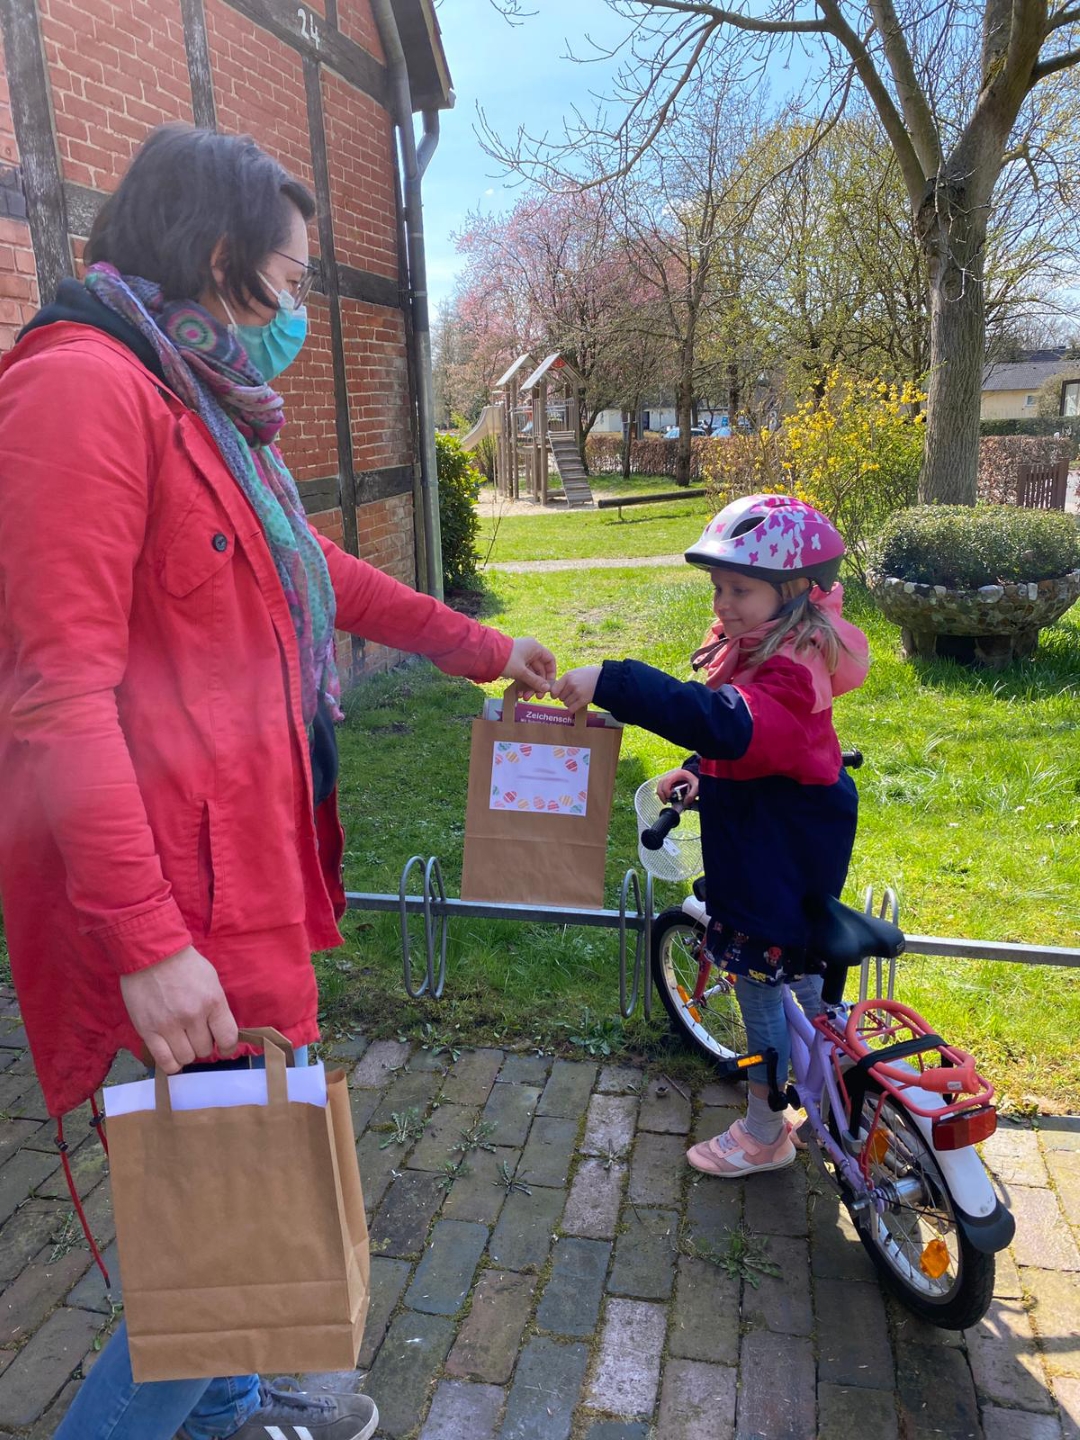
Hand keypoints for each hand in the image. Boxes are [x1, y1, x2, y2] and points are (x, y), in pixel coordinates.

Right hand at [120, 945, 239, 1073]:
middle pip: (205, 1050)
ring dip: (186, 1052)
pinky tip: (172, 1054)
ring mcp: (169, 1025)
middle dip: (203, 1044)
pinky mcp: (148, 1031)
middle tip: (196, 1034)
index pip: (228, 1038)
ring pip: (186, 1058)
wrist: (151, 953)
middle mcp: (193, 1016)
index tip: (224, 1048)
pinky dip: (171, 1063)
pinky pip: (164, 1062)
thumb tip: (219, 1032)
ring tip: (182, 1040)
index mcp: (213, 1001)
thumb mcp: (211, 980)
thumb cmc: (184, 964)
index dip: (228, 1048)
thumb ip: (217, 1007)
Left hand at [503, 636, 556, 698]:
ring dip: (529, 686)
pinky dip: (521, 684)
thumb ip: (535, 681)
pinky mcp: (514, 664)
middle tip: (537, 697)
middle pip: (539, 670)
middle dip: (538, 684)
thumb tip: (547, 689)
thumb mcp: (522, 672)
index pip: (549, 660)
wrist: (484, 655)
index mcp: (535, 648)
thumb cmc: (506, 659)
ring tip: (525, 697)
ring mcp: (521, 657)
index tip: (549, 685)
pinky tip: (519, 694)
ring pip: (530, 674)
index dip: (551, 673)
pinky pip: (522, 675)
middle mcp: (530, 651)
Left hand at [550, 665, 600, 711]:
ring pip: (565, 703)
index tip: (556, 695)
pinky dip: (573, 708)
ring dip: (569, 702)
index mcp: (568, 676)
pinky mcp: (583, 701)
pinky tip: (577, 704)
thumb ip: (565, 680)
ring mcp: (577, 693)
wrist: (604, 679)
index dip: (554, 693)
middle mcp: (571, 684)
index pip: (554, 689)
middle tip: (572, 694)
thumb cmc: (589, 675)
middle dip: (564, 697)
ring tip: (576, 697)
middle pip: (560, 697)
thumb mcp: (576, 672)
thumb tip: (554, 690)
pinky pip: (571, 709)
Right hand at [657, 767, 698, 804]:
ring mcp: (668, 776)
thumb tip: (685, 803)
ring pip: (659, 784)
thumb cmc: (693, 779)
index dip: (666, 789)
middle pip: (661, 783)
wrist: (692, 775)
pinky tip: (665, 798)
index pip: (667, 781)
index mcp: (677, 774)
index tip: (669, 797)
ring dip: (660, 793)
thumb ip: (692, 794)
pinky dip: (661, 792)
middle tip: (665, 802)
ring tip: (665, 801)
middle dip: (661, 793)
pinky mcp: (667, 780)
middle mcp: (671, 774)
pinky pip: (661, 786)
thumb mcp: (696, 786)